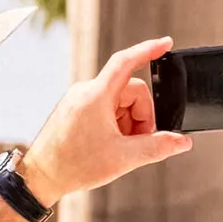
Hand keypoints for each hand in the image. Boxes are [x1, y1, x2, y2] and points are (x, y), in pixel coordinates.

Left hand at [21, 37, 191, 200]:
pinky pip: (106, 108)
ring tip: (121, 147)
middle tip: (138, 142)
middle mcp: (86, 92)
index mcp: (96, 95)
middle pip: (131, 91)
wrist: (40, 177)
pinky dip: (117, 124)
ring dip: (129, 123)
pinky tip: (111, 144)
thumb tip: (181, 141)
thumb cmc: (74, 165)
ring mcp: (80, 100)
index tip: (166, 44)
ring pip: (120, 102)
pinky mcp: (76, 110)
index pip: (126, 62)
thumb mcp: (123, 158)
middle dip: (142, 116)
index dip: (149, 50)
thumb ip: (157, 147)